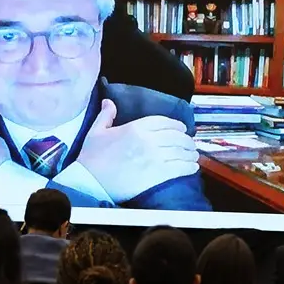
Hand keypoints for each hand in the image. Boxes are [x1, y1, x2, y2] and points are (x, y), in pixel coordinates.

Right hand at [74, 99, 199, 202]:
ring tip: (194, 155)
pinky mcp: (157, 174)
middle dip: (186, 140)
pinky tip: (193, 167)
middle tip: (190, 144)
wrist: (90, 181)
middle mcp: (148, 140)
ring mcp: (154, 158)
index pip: (164, 122)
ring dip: (190, 153)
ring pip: (181, 152)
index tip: (182, 129)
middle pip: (176, 136)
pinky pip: (179, 168)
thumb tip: (109, 101)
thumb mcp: (95, 131)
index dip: (176, 125)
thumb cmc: (91, 157)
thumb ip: (106, 115)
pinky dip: (189, 167)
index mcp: (135, 127)